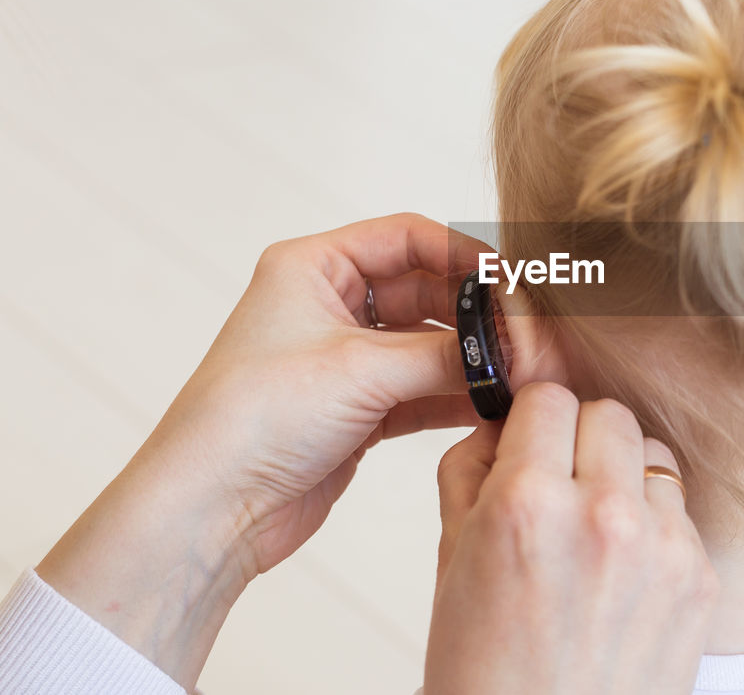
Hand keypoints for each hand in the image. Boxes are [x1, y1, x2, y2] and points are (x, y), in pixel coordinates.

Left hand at [37, 213, 492, 688]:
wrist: (211, 509)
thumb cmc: (254, 418)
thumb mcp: (360, 370)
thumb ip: (445, 355)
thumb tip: (515, 352)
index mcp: (313, 268)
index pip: (408, 238)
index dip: (465, 254)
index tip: (514, 279)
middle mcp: (330, 306)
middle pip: (429, 292)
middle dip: (480, 315)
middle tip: (528, 338)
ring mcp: (346, 360)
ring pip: (431, 344)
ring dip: (474, 359)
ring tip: (522, 375)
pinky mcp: (359, 409)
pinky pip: (424, 389)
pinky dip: (459, 396)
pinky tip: (496, 405)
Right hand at [425, 382, 718, 694]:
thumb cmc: (486, 672)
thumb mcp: (449, 560)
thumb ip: (471, 471)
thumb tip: (500, 421)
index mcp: (527, 505)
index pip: (547, 397)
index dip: (529, 420)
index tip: (526, 443)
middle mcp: (602, 515)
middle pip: (607, 412)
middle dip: (578, 437)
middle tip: (558, 481)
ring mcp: (662, 546)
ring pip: (650, 453)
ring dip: (622, 475)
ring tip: (593, 528)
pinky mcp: (700, 576)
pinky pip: (679, 509)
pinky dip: (653, 522)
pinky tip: (623, 569)